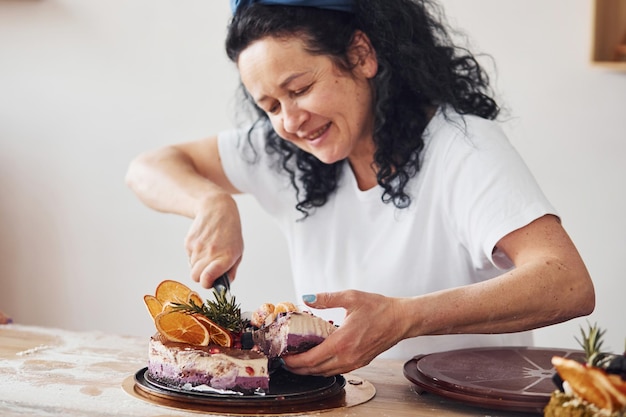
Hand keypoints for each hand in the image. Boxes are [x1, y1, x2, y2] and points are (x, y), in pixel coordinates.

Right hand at [185, 194, 242, 287]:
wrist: (217, 210)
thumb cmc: (230, 232)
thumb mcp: (238, 251)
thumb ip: (231, 271)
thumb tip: (224, 286)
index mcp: (225, 257)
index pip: (206, 278)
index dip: (206, 284)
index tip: (210, 282)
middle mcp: (210, 252)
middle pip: (196, 277)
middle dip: (201, 277)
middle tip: (209, 271)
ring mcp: (197, 247)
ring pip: (192, 268)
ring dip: (198, 265)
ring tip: (208, 254)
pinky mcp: (188, 242)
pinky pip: (188, 258)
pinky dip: (194, 256)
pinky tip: (203, 245)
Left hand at [282, 290, 407, 375]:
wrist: (402, 319)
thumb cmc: (380, 308)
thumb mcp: (351, 297)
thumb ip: (327, 298)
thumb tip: (307, 298)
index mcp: (342, 342)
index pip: (310, 359)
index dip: (293, 361)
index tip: (283, 356)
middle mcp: (347, 356)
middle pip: (314, 370)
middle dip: (297, 368)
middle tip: (286, 360)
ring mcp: (355, 362)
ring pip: (326, 373)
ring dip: (310, 370)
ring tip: (298, 361)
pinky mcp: (360, 362)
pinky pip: (337, 370)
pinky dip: (323, 368)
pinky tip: (319, 360)